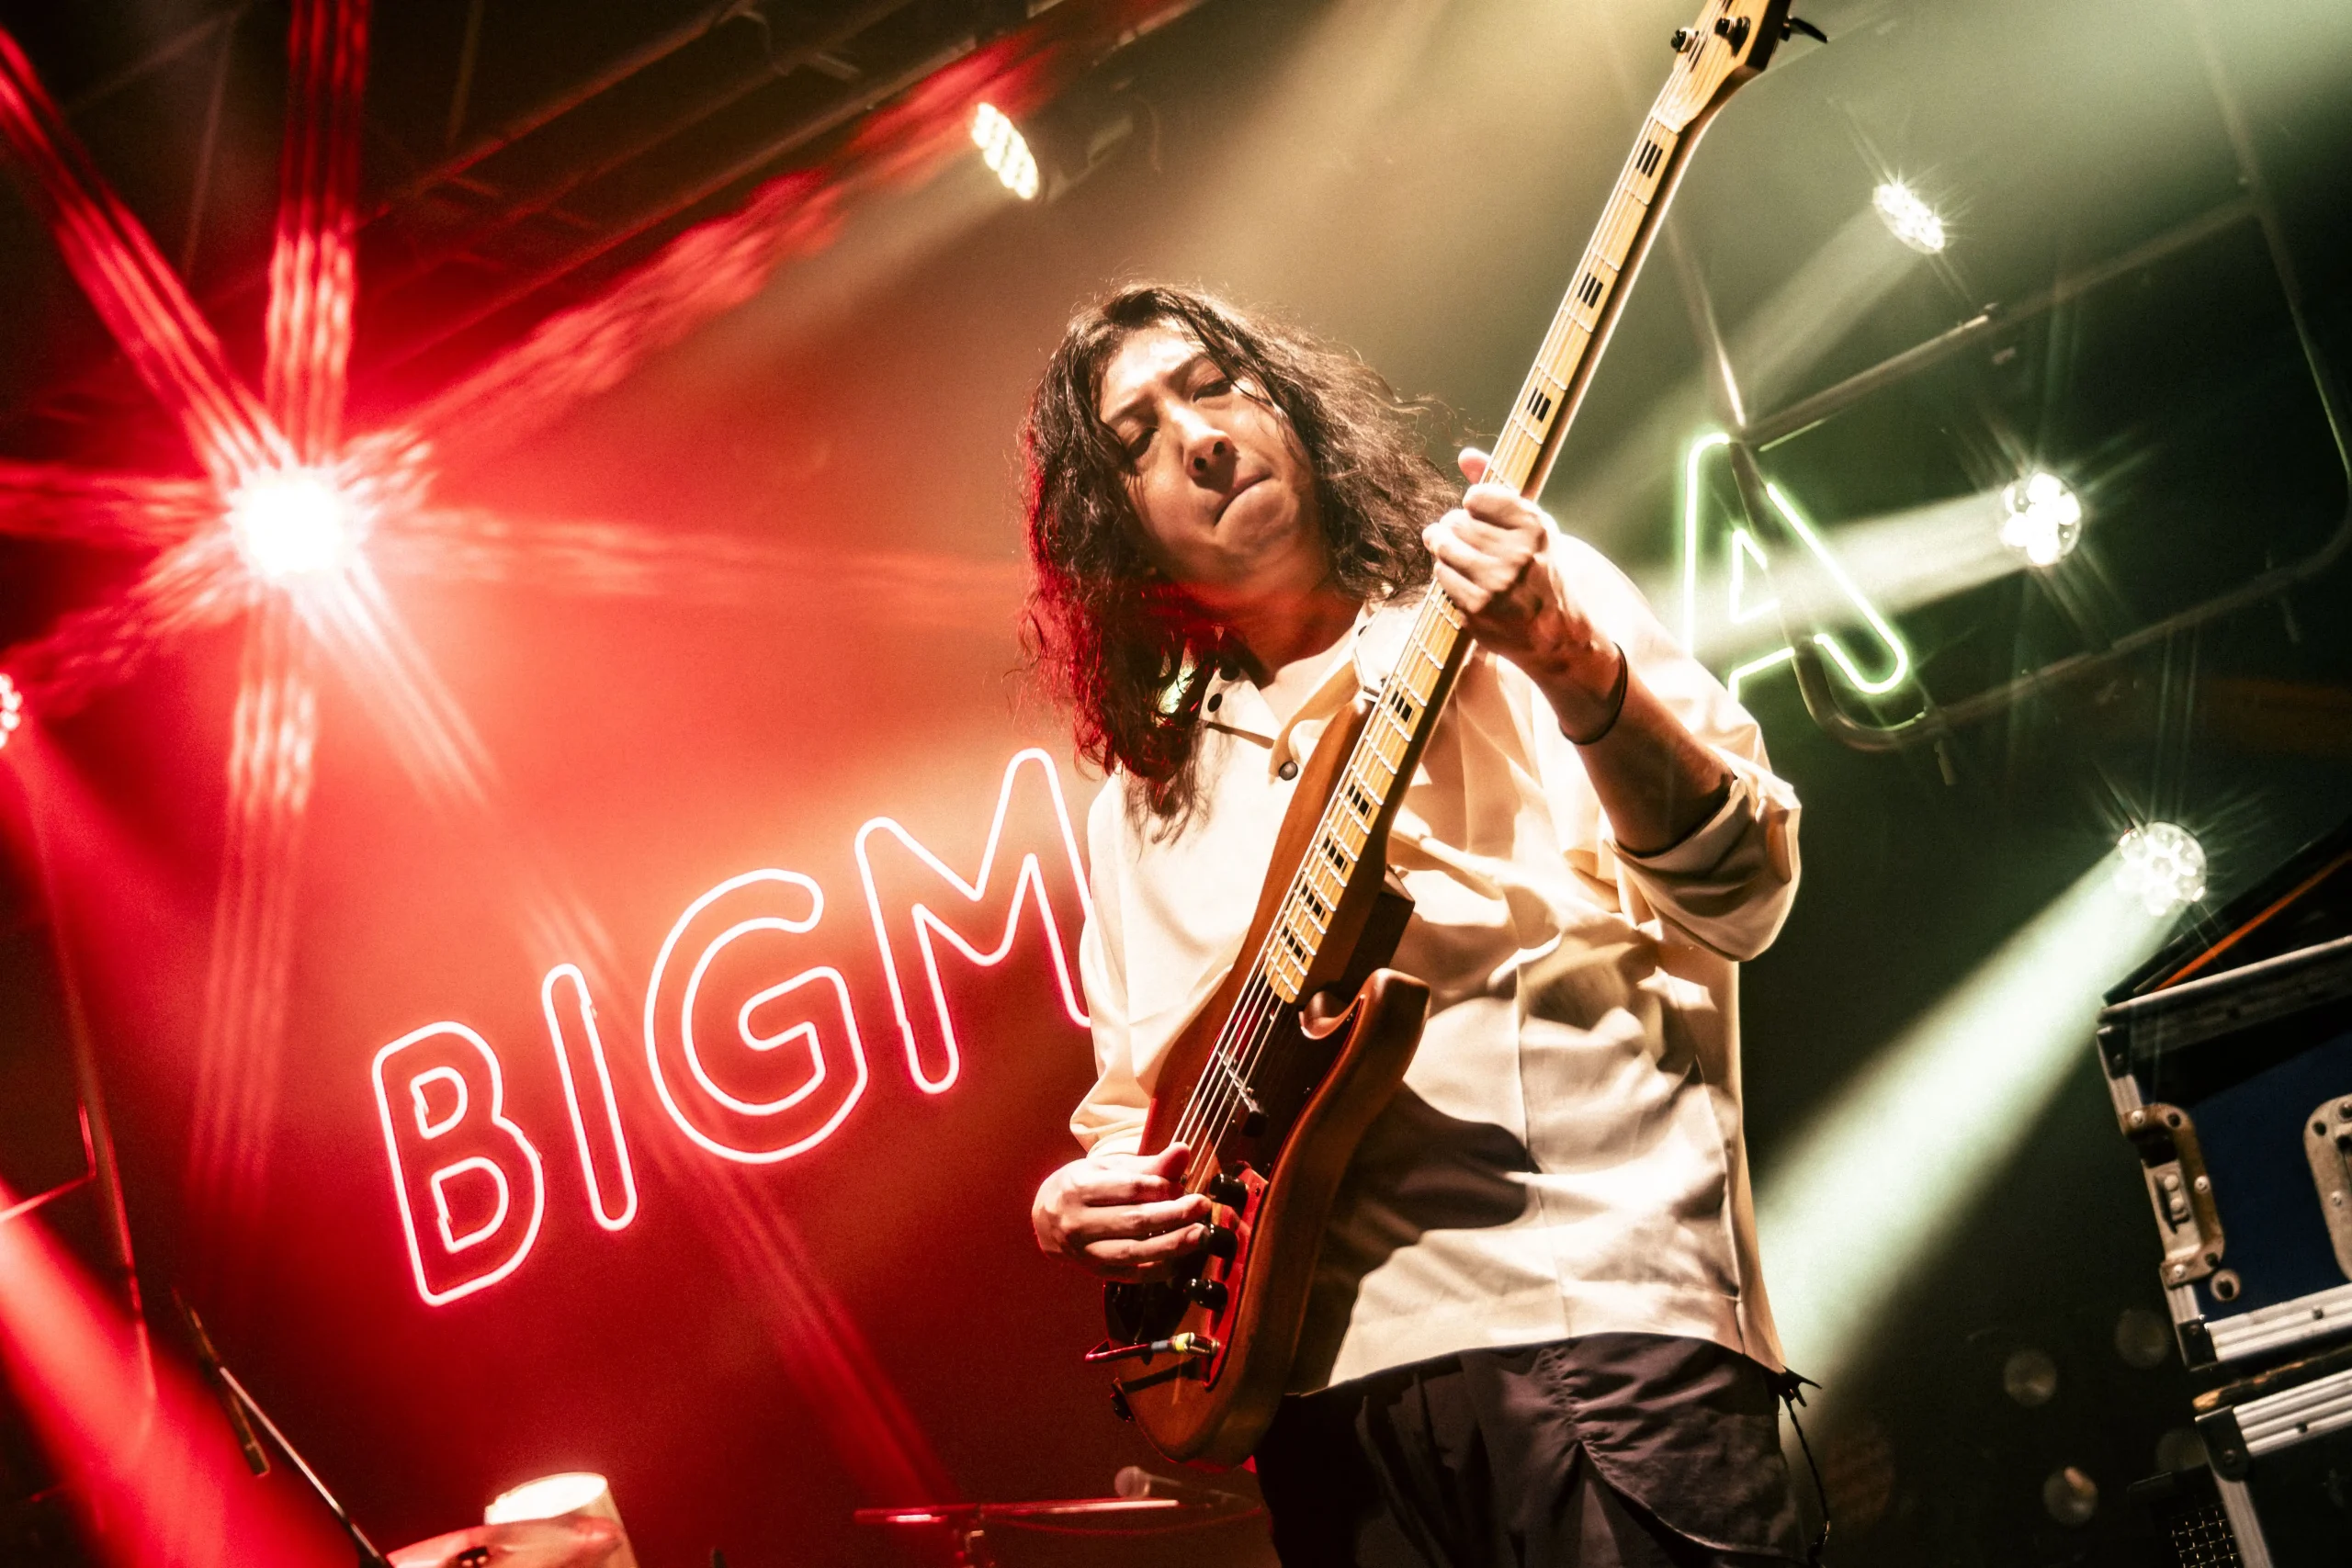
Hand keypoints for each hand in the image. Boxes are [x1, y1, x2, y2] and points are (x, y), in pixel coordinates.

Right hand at [1031, 1142, 1211, 1280]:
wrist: (1045, 1218)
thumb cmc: (1083, 1186)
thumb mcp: (1108, 1168)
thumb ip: (1148, 1163)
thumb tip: (1183, 1150)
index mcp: (1079, 1187)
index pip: (1129, 1188)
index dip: (1161, 1187)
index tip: (1184, 1186)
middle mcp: (1076, 1221)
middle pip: (1134, 1220)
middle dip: (1173, 1214)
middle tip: (1201, 1206)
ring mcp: (1084, 1251)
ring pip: (1134, 1251)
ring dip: (1172, 1244)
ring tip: (1199, 1234)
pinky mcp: (1095, 1272)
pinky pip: (1132, 1274)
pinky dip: (1158, 1269)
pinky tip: (1180, 1260)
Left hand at [1422, 449, 1620, 722]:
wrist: (1555, 632)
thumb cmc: (1540, 570)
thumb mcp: (1532, 526)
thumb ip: (1496, 488)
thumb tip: (1465, 455)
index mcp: (1535, 527)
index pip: (1477, 496)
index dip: (1473, 504)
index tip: (1479, 512)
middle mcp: (1517, 554)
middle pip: (1456, 522)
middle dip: (1455, 527)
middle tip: (1464, 536)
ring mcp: (1496, 583)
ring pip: (1444, 548)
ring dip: (1446, 549)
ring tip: (1457, 552)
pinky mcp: (1477, 608)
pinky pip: (1441, 576)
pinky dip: (1446, 574)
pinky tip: (1463, 577)